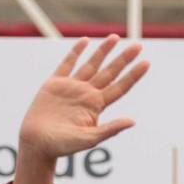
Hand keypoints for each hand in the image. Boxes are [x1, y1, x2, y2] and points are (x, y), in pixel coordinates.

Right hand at [11, 35, 148, 183]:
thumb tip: (132, 121)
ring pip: (92, 64)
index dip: (133, 75)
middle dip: (123, 59)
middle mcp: (87, 94)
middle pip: (110, 73)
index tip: (146, 63)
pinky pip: (67, 64)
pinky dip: (76, 52)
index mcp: (96, 106)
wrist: (37, 143)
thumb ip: (110, 129)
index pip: (120, 87)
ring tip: (115, 37)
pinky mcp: (55, 84)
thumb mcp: (89, 139)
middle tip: (138, 46)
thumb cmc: (63, 146)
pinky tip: (85, 41)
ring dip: (103, 51)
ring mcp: (72, 87)